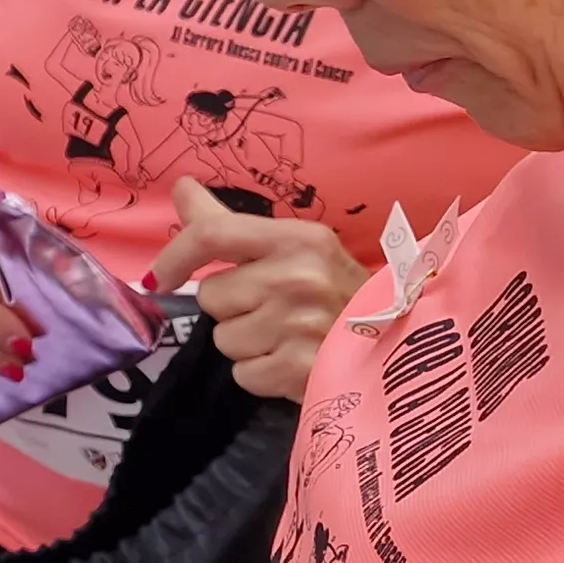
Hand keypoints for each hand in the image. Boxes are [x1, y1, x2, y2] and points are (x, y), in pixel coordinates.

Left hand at [153, 178, 368, 398]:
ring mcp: (300, 326)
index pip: (213, 235)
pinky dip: (262, 374)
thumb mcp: (296, 247)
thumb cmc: (339, 292)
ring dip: (248, 343)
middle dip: (234, 307)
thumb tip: (181, 188)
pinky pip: (243, 374)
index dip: (175, 256)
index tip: (160, 277)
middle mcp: (298, 278)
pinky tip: (293, 362)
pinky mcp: (301, 370)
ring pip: (224, 339)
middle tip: (276, 309)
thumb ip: (231, 223)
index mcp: (298, 239)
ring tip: (288, 336)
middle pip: (213, 297)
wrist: (402, 347)